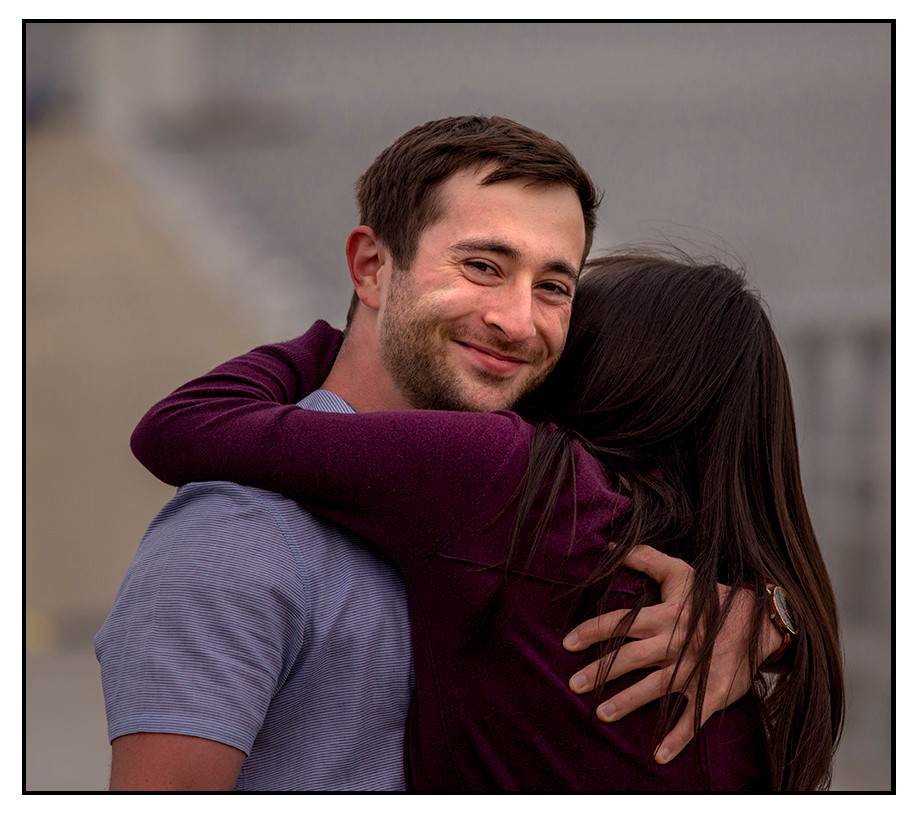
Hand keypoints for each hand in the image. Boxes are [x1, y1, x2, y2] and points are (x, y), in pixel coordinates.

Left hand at [562, 544, 780, 763]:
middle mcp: (674, 644)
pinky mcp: (713, 692)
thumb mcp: (680, 573)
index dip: (592, 631)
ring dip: (628, 702)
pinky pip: (693, 719)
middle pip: (631, 658)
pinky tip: (658, 755)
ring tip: (601, 714)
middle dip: (600, 671)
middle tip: (573, 684)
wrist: (760, 621)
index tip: (567, 643)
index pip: (620, 623)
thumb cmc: (712, 597)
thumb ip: (645, 558)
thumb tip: (610, 547)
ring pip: (656, 688)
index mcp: (664, 616)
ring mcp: (693, 670)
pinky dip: (677, 738)